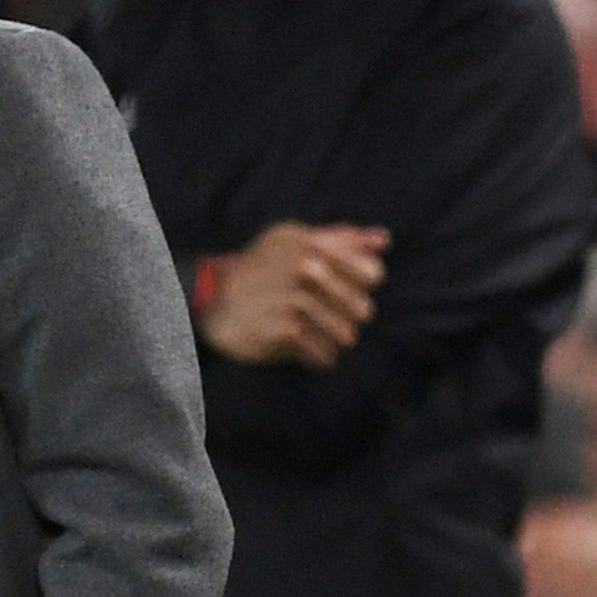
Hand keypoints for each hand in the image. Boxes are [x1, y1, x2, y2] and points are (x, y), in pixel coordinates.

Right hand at [200, 223, 388, 367]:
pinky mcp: (282, 330)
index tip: (347, 291)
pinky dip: (318, 358)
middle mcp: (307, 269)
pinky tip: (306, 351)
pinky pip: (322, 354)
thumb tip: (384, 241)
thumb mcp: (295, 241)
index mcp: (314, 245)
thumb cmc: (262, 268)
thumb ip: (342, 238)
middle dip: (349, 319)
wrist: (212, 298)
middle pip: (362, 308)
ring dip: (334, 342)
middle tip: (329, 320)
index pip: (372, 274)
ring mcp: (294, 300)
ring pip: (345, 334)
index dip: (364, 288)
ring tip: (318, 337)